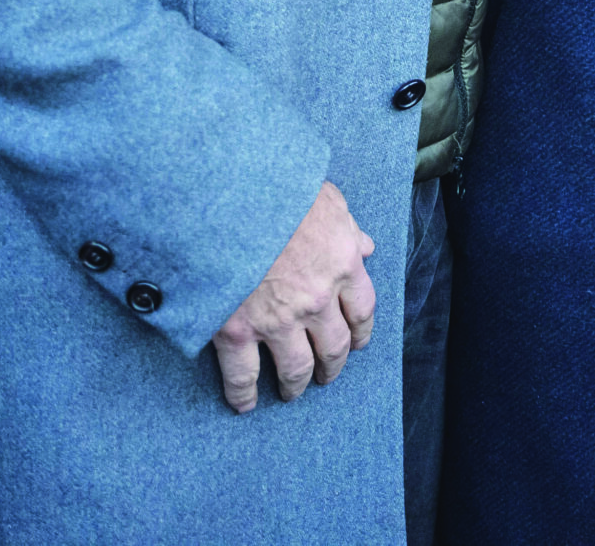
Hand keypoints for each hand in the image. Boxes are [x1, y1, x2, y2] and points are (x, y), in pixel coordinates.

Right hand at [211, 181, 375, 414]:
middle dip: (332, 365)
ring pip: (296, 368)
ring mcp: (278, 320)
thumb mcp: (326, 200)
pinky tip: (244, 404)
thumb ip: (347, 227)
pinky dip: (243, 395)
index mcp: (342, 265)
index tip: (356, 342)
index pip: (362, 310)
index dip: (360, 331)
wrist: (229, 197)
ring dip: (296, 384)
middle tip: (327, 375)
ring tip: (291, 391)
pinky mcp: (237, 331)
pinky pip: (244, 375)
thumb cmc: (278, 190)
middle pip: (333, 346)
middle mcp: (317, 300)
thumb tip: (365, 247)